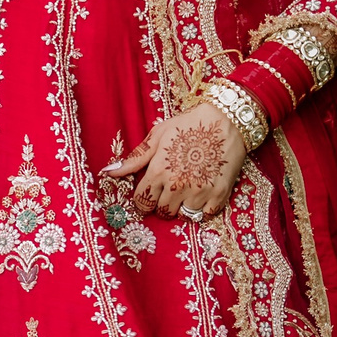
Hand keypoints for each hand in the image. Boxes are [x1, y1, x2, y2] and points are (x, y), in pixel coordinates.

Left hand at [102, 101, 247, 219]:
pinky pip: (204, 216)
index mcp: (159, 171)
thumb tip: (108, 172)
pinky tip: (201, 194)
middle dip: (162, 203)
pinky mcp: (218, 195)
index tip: (148, 195)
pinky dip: (201, 209)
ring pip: (182, 216)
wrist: (227, 120)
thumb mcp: (159, 135)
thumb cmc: (189, 124)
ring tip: (185, 190)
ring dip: (181, 207)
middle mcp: (177, 185)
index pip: (142, 202)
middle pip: (161, 212)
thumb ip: (135, 158)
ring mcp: (199, 192)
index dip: (143, 200)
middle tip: (169, 190)